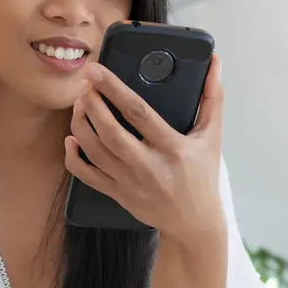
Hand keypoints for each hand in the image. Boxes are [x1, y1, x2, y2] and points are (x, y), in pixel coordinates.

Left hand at [64, 55, 225, 243]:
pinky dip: (73, 156)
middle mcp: (149, 166)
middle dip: (91, 104)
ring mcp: (130, 183)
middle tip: (84, 85)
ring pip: (94, 151)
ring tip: (80, 104)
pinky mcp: (117, 194)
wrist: (194, 223)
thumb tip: (215, 64)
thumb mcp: (212, 138)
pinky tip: (72, 138)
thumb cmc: (202, 176)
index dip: (114, 89)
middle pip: (110, 132)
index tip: (96, 71)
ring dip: (81, 124)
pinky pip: (87, 175)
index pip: (138, 113)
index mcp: (172, 148)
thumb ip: (212, 98)